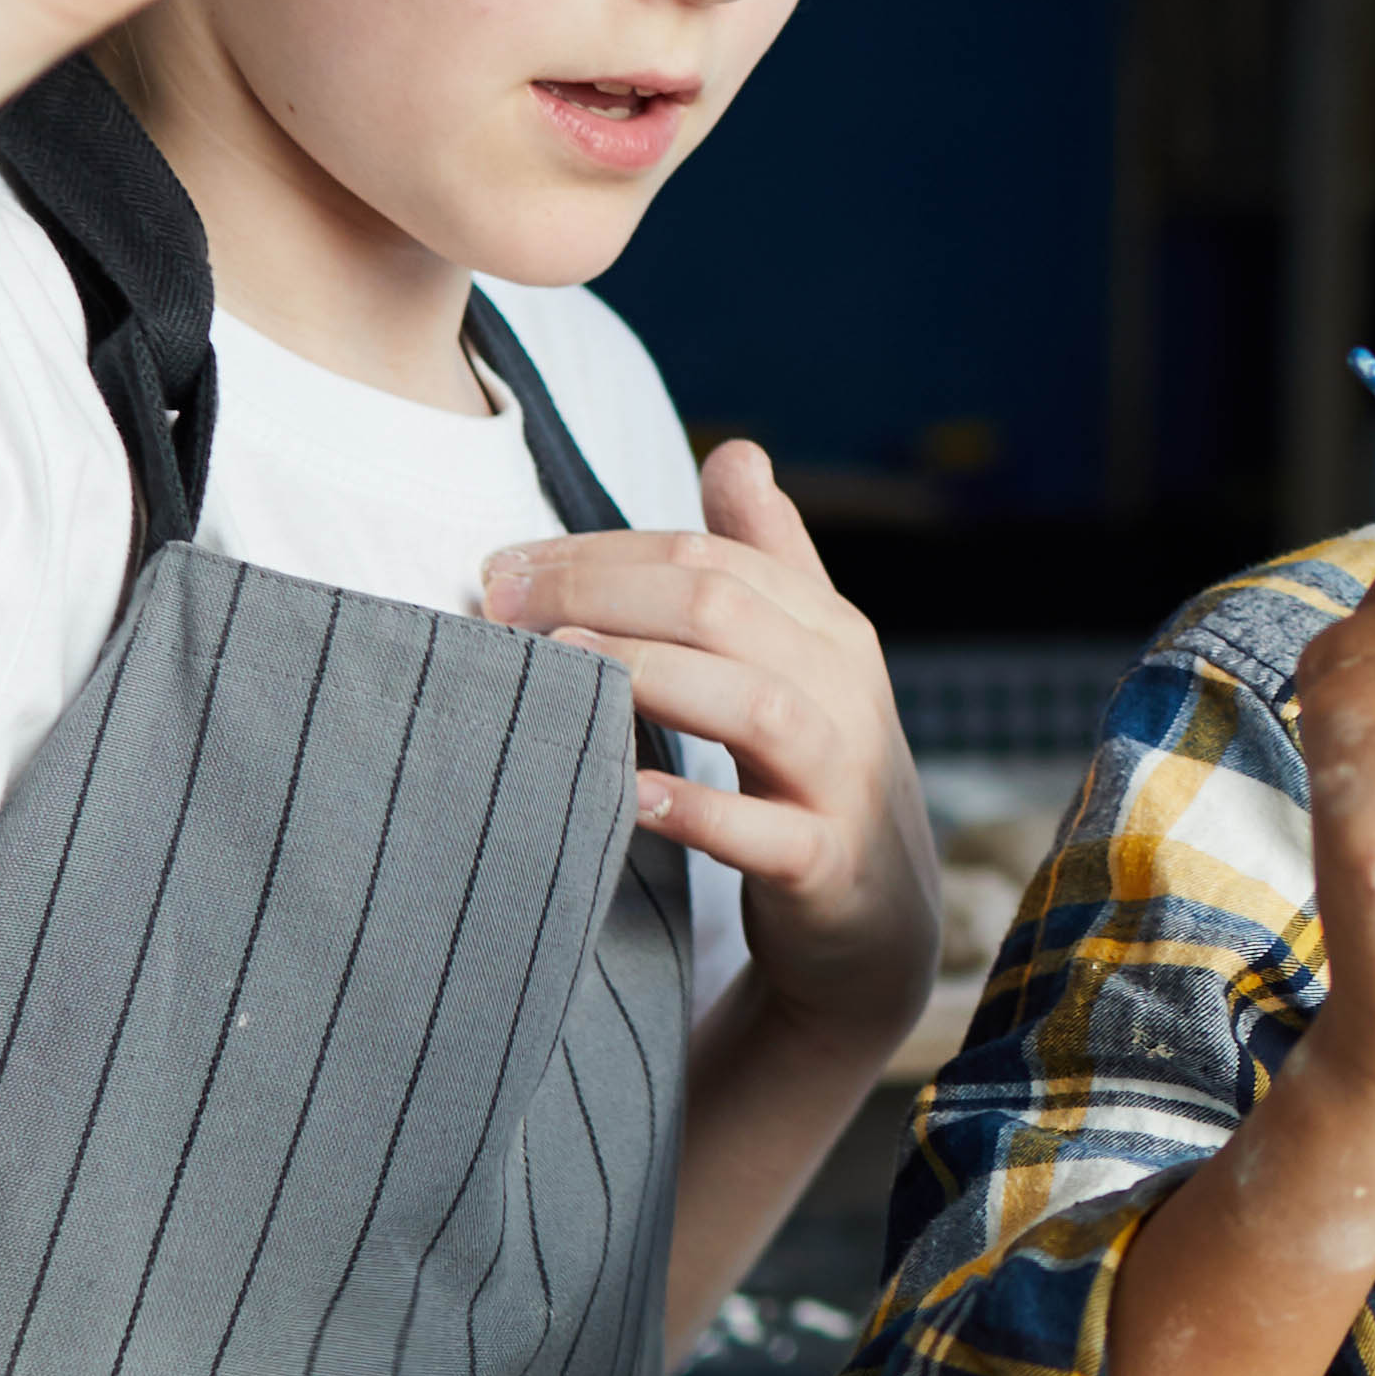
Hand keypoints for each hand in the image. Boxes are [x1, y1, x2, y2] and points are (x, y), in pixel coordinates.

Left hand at [485, 438, 933, 1052]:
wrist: (876, 924)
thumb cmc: (813, 775)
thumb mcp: (804, 660)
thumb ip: (769, 559)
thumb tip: (737, 451)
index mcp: (830, 629)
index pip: (710, 557)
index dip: (600, 551)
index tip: (501, 568)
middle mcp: (845, 690)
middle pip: (724, 608)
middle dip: (601, 594)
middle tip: (498, 611)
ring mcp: (844, 779)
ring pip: (755, 704)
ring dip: (648, 676)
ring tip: (558, 669)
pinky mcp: (831, 866)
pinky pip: (769, 832)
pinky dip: (698, 808)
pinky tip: (628, 793)